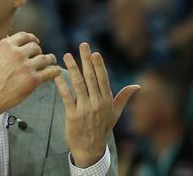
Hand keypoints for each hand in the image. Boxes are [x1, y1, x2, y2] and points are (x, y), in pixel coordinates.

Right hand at [0, 32, 60, 115]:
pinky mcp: (33, 79)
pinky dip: (54, 71)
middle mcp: (17, 53)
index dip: (32, 39)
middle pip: (36, 47)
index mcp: (6, 45)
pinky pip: (50, 72)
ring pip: (45, 58)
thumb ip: (8, 51)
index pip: (24, 36)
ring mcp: (26, 66)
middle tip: (40, 57)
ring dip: (49, 60)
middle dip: (38, 52)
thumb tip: (21, 48)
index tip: (36, 42)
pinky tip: (55, 71)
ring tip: (51, 62)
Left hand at [54, 43, 139, 167]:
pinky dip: (61, 85)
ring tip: (66, 55)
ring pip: (78, 84)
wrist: (90, 148)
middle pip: (91, 77)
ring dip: (72, 68)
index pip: (103, 79)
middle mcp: (97, 103)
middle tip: (82, 45)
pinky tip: (56, 75)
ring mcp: (85, 109)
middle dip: (86, 60)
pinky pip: (66, 97)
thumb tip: (137, 86)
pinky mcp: (72, 115)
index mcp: (107, 101)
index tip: (94, 53)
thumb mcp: (115, 113)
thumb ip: (123, 97)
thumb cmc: (103, 128)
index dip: (99, 65)